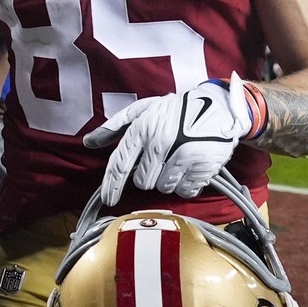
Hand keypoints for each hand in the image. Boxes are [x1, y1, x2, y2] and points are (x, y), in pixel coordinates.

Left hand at [87, 74, 250, 204]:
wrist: (218, 107)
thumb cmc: (177, 109)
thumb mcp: (143, 110)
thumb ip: (114, 127)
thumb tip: (89, 142)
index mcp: (143, 127)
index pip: (120, 165)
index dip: (112, 186)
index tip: (108, 199)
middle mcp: (162, 141)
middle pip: (142, 182)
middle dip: (148, 176)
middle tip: (160, 160)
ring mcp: (184, 154)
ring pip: (163, 187)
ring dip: (167, 179)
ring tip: (177, 160)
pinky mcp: (203, 165)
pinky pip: (185, 190)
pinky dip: (186, 184)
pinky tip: (190, 167)